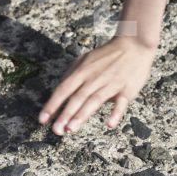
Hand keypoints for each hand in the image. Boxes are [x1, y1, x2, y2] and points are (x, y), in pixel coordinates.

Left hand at [39, 35, 156, 134]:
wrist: (133, 45)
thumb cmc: (105, 56)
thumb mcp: (84, 60)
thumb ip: (71, 76)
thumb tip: (58, 93)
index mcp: (82, 71)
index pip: (63, 89)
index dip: (52, 104)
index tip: (42, 120)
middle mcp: (94, 77)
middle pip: (77, 97)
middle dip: (65, 114)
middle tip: (56, 131)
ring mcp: (111, 83)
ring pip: (94, 100)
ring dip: (82, 115)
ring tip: (71, 128)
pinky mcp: (127, 89)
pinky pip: (121, 102)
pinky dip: (115, 113)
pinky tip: (109, 124)